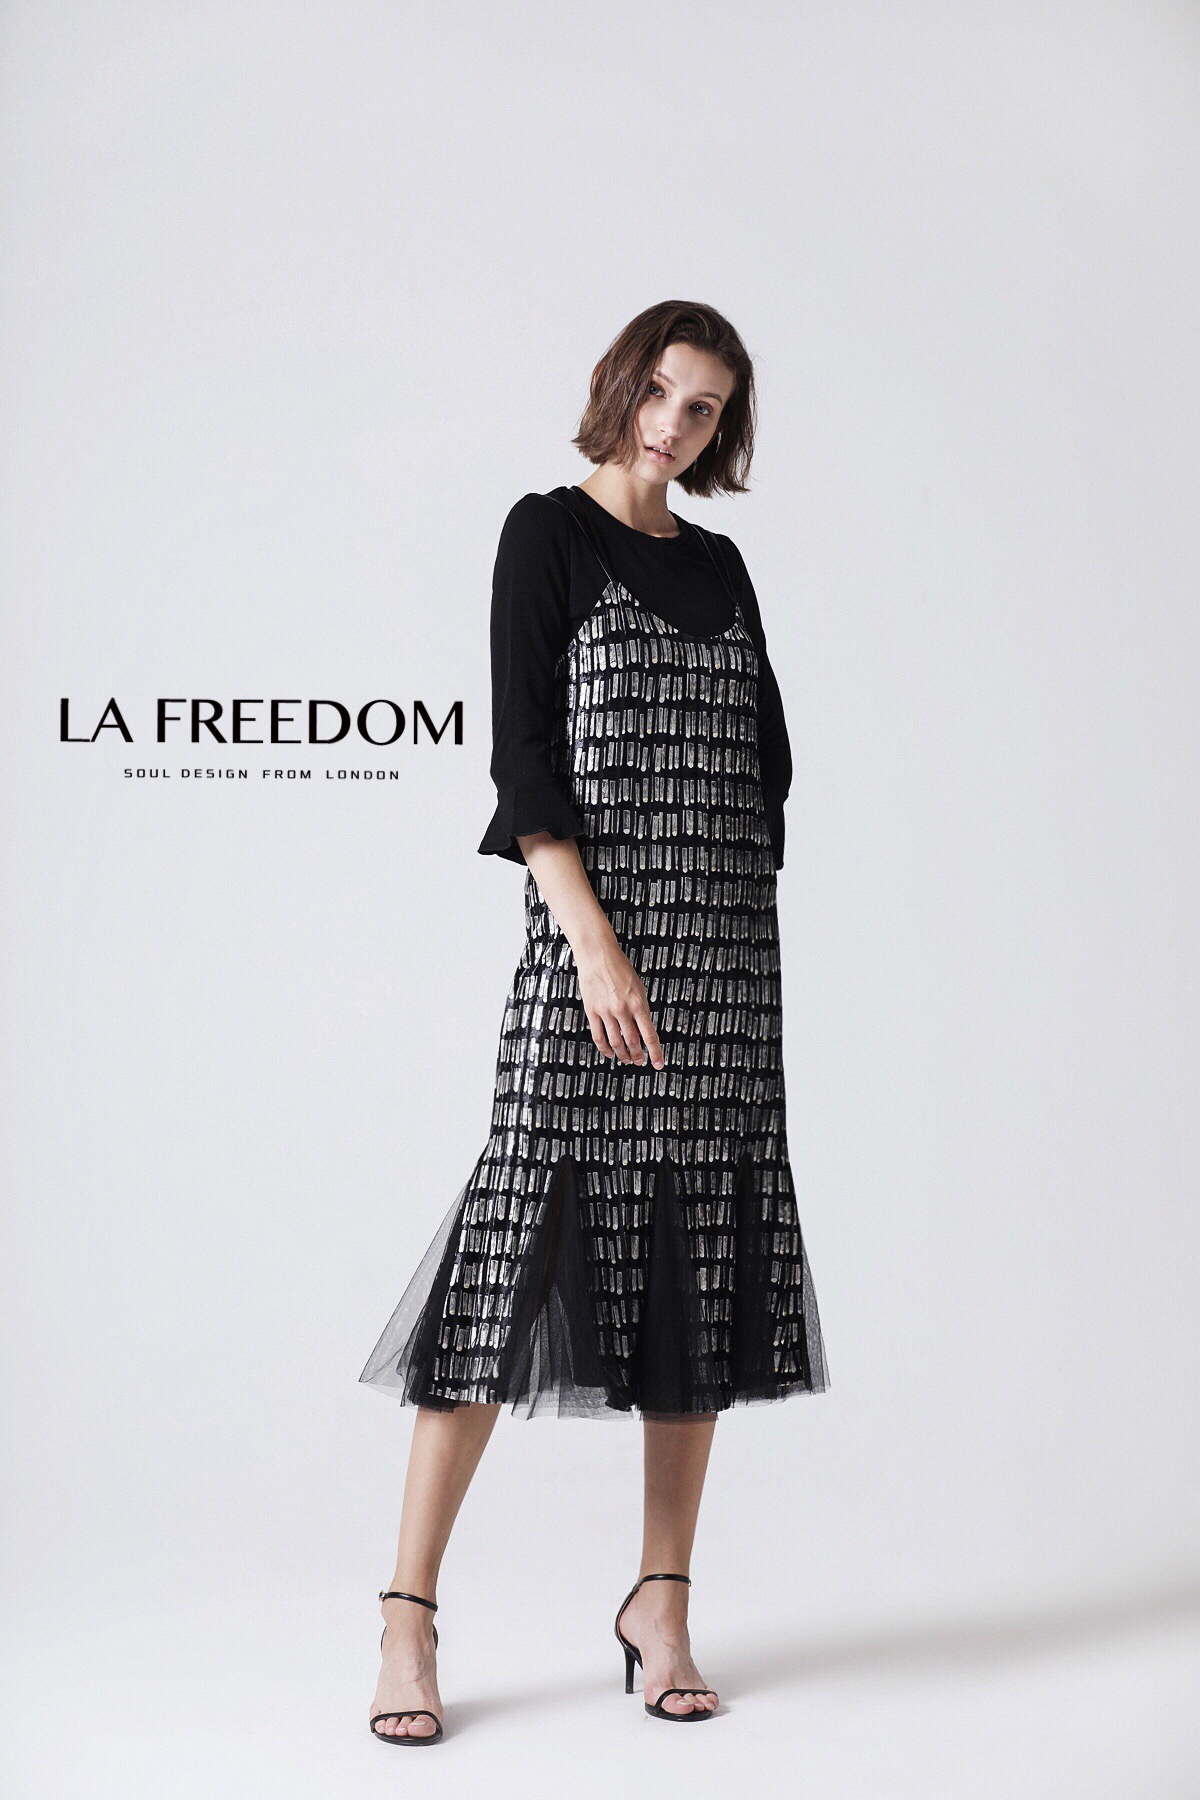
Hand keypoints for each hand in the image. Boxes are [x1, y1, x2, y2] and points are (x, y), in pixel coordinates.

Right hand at [574, 937, 664, 1067]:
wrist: (598, 955)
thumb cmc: (619, 968)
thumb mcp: (639, 987)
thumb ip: (641, 1009)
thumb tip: (643, 1029)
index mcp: (638, 1003)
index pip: (650, 1035)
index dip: (655, 1052)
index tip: (658, 1064)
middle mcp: (622, 1009)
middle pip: (632, 1042)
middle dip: (638, 1056)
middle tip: (640, 1062)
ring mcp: (606, 1011)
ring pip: (615, 1042)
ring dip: (622, 1055)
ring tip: (626, 1060)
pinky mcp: (592, 1011)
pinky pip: (598, 1036)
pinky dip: (604, 1049)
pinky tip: (609, 1053)